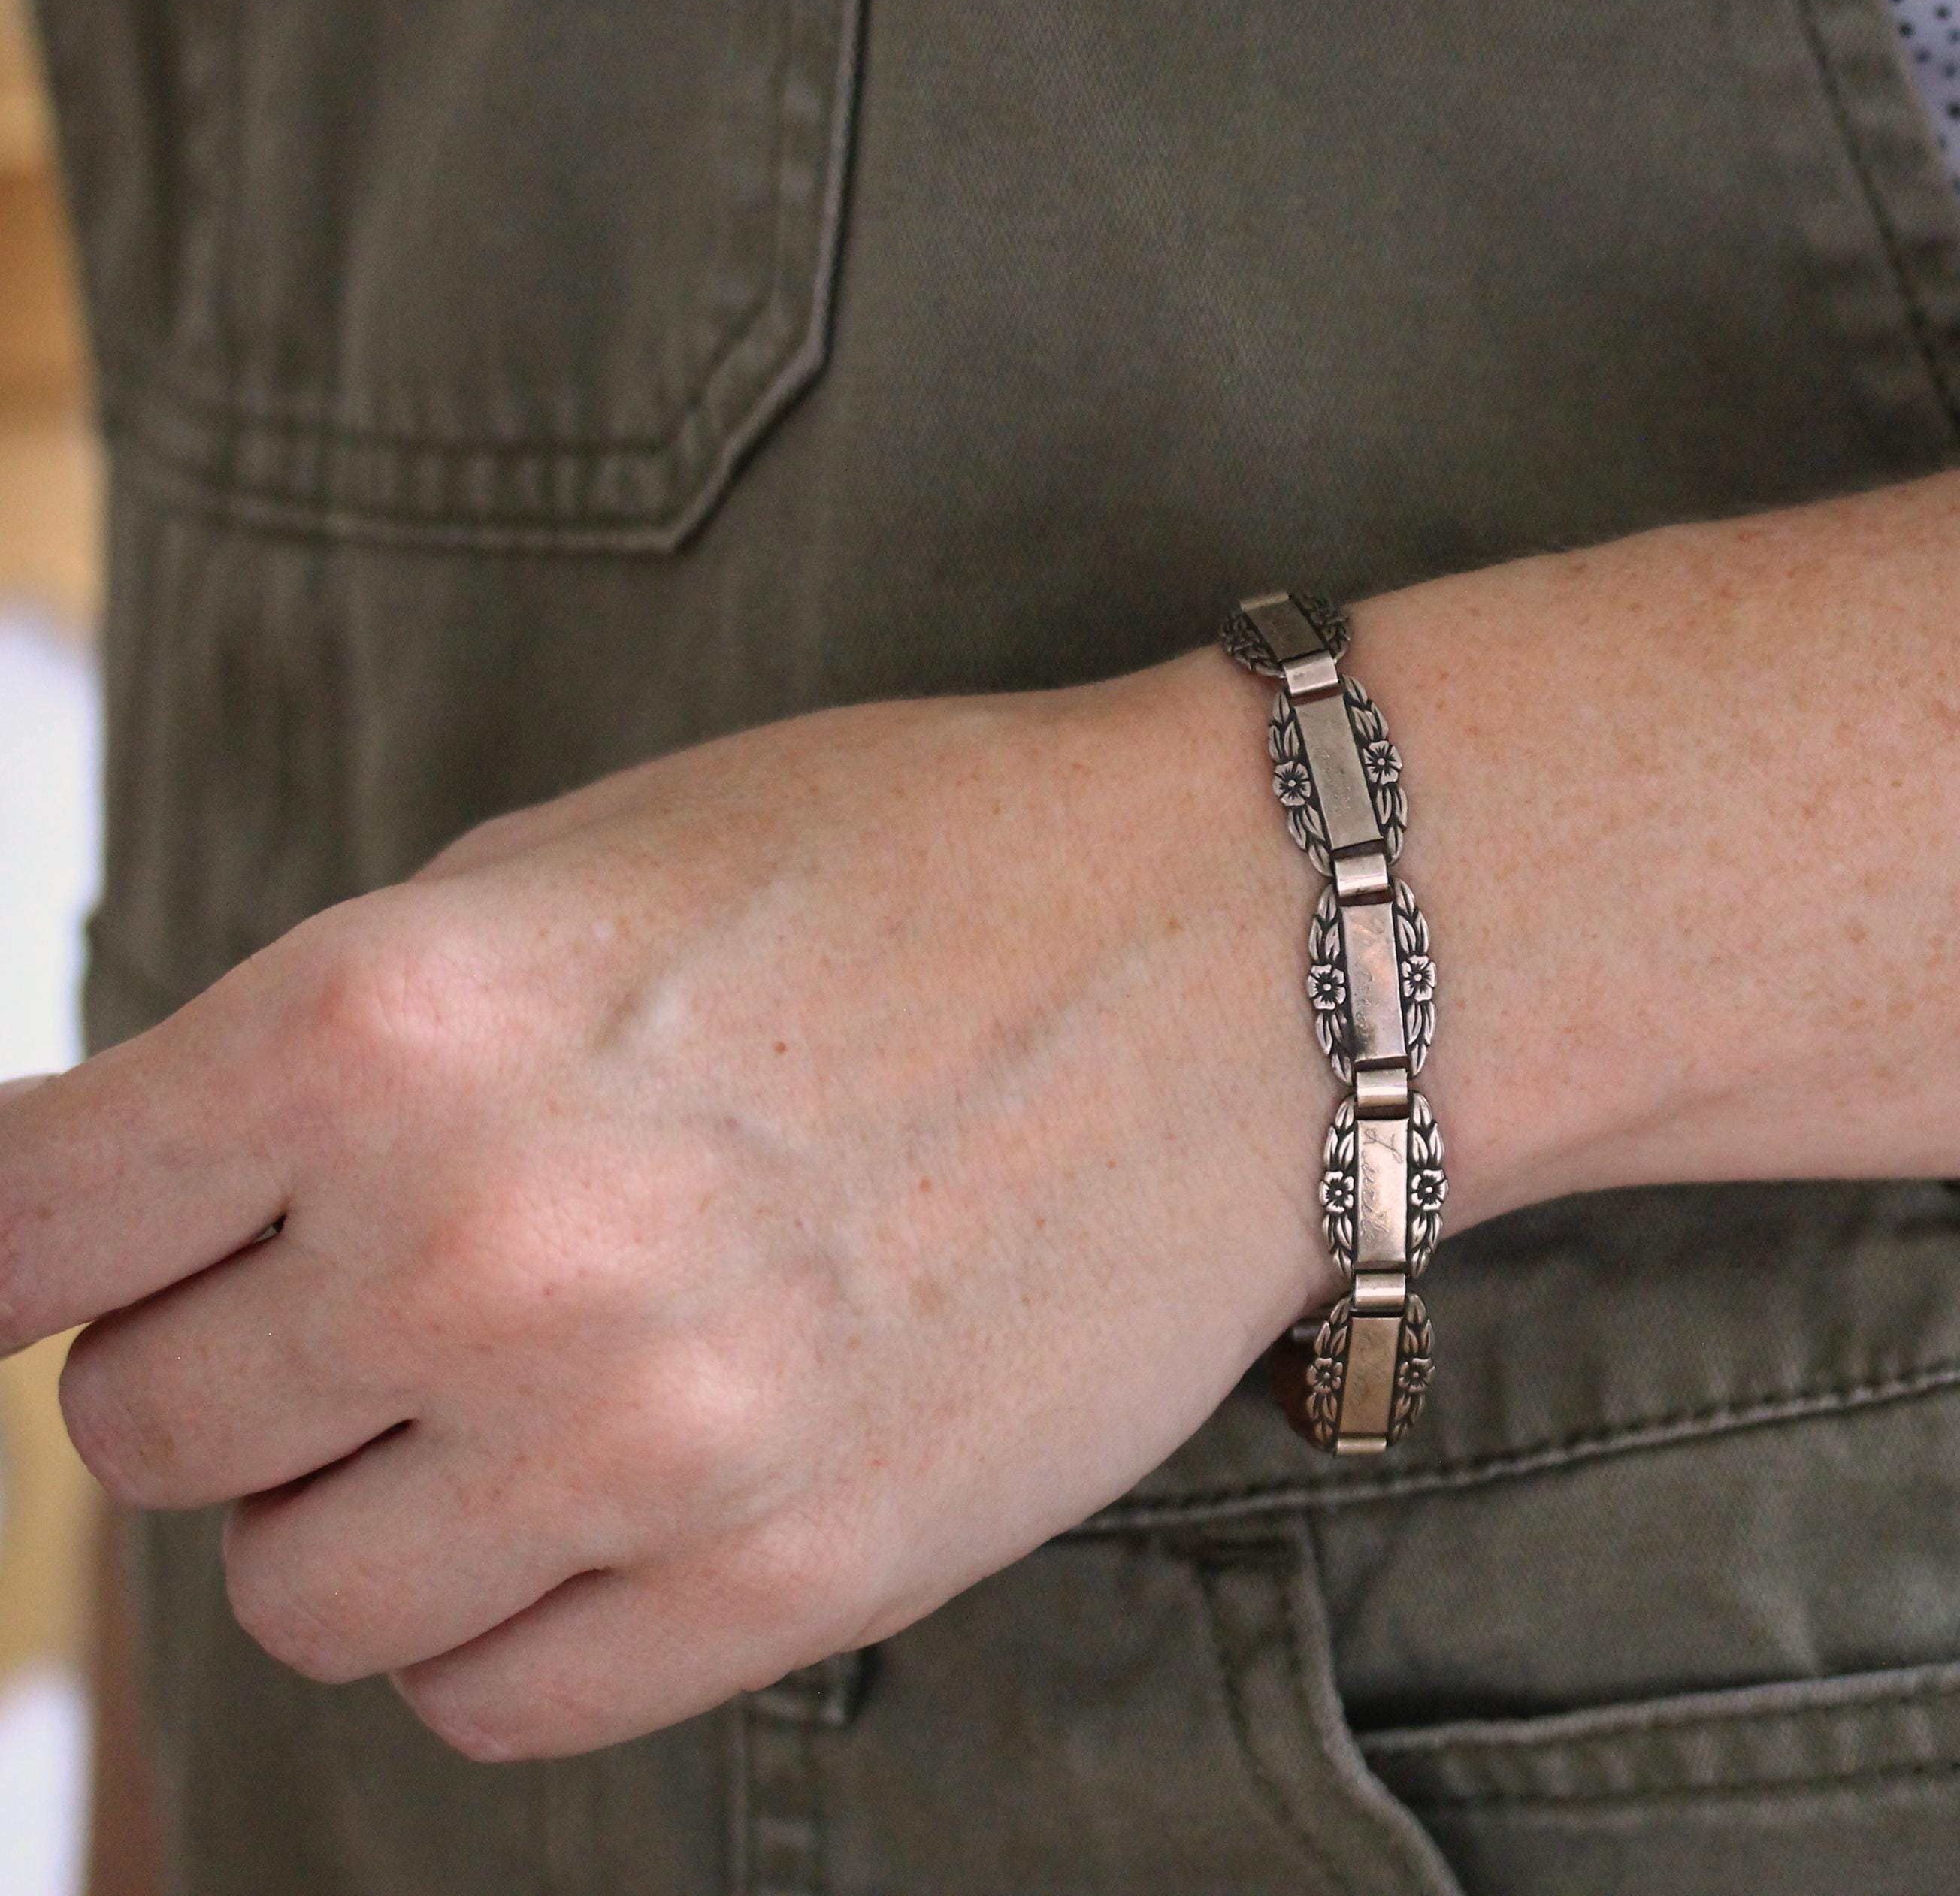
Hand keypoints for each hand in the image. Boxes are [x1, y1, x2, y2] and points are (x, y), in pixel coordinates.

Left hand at [0, 653, 1338, 1758]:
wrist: (1237, 957)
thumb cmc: (910, 865)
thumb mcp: (581, 864)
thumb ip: (343, 1045)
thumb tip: (175, 1200)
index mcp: (397, 1014)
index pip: (14, 1216)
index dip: (1, 1237)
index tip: (40, 1250)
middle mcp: (485, 1244)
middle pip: (145, 1424)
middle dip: (223, 1344)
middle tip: (366, 1266)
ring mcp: (638, 1437)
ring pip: (296, 1594)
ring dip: (361, 1488)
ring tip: (509, 1373)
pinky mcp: (787, 1579)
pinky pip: (489, 1693)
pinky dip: (497, 1604)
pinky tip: (601, 1479)